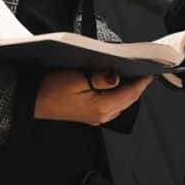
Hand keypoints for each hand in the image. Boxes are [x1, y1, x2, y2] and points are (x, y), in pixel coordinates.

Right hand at [33, 70, 151, 125]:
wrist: (33, 100)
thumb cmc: (51, 88)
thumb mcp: (77, 78)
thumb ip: (100, 78)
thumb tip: (117, 77)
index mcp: (101, 107)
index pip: (131, 94)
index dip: (142, 82)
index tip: (151, 70)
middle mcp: (102, 115)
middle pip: (129, 99)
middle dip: (137, 84)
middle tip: (144, 68)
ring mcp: (97, 117)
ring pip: (121, 102)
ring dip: (128, 89)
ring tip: (132, 72)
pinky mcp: (91, 114)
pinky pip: (112, 104)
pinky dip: (118, 93)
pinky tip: (116, 82)